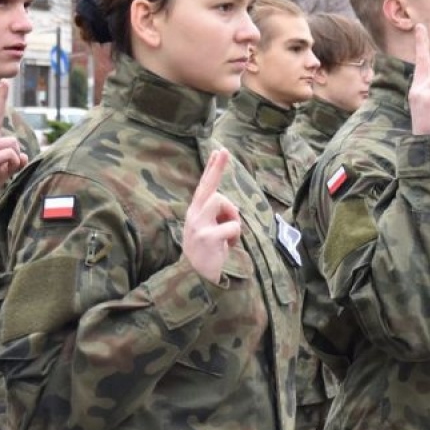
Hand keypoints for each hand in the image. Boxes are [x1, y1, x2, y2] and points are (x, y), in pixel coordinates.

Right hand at [0, 82, 26, 199]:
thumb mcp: (3, 166)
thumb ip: (14, 158)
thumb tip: (25, 156)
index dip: (0, 98)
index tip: (5, 81)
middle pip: (14, 139)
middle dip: (16, 156)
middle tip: (5, 168)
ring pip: (14, 145)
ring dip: (15, 161)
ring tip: (1, 170)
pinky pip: (11, 155)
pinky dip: (12, 165)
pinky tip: (0, 173)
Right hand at [183, 149, 241, 283]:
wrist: (194, 279)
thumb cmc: (205, 255)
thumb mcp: (207, 232)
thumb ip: (214, 217)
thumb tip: (228, 206)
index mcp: (195, 213)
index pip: (204, 186)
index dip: (212, 169)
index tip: (218, 151)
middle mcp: (194, 215)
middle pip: (208, 186)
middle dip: (217, 167)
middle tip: (224, 150)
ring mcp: (198, 224)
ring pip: (223, 202)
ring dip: (233, 217)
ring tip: (228, 236)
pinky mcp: (207, 236)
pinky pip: (232, 226)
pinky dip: (235, 237)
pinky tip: (227, 247)